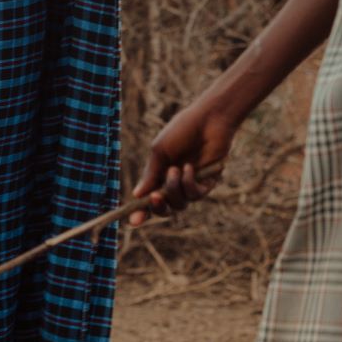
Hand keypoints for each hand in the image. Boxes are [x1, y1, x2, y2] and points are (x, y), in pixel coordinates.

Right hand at [132, 96, 237, 223]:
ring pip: (180, 204)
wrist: (208, 119)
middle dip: (159, 207)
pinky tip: (189, 168)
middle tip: (155, 197)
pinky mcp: (208, 182)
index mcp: (160, 175)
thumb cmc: (181, 130)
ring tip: (176, 169)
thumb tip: (137, 196)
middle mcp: (176, 183)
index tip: (133, 222)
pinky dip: (190, 184)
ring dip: (174, 189)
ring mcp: (192, 184)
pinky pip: (196, 195)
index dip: (141, 212)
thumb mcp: (160, 152)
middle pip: (166, 209)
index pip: (149, 199)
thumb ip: (150, 175)